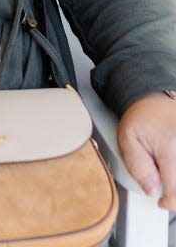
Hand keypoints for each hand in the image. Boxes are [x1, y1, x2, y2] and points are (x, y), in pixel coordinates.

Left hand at [118, 92, 175, 209]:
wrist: (153, 97)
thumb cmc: (140, 118)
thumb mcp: (127, 139)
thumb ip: (137, 167)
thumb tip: (152, 190)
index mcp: (170, 146)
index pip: (175, 191)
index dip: (168, 202)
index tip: (161, 201)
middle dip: (175, 189)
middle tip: (164, 178)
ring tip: (169, 167)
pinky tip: (172, 164)